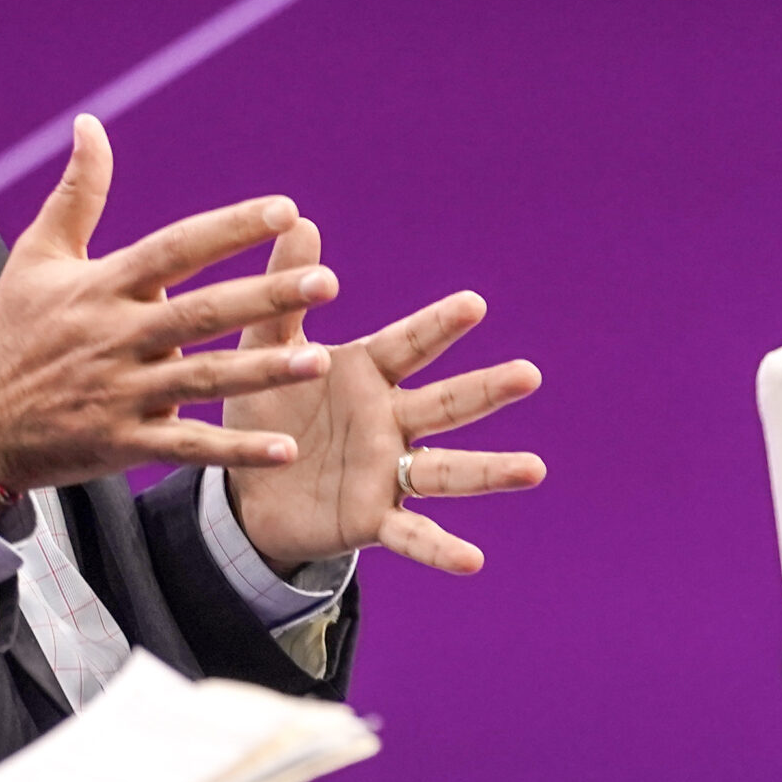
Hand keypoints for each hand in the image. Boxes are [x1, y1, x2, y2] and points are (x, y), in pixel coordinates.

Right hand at [0, 115, 332, 495]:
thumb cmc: (13, 329)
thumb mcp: (37, 254)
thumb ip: (78, 191)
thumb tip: (90, 123)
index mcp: (102, 286)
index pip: (175, 249)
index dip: (228, 229)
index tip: (284, 210)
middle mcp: (116, 336)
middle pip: (201, 313)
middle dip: (265, 297)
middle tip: (327, 284)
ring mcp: (120, 392)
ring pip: (202, 378)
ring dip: (262, 370)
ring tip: (320, 359)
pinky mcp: (122, 442)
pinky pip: (187, 447)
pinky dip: (235, 451)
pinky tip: (285, 449)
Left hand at [223, 216, 544, 573]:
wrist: (248, 488)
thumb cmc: (267, 407)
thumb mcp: (264, 350)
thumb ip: (284, 296)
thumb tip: (298, 221)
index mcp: (367, 374)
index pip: (408, 345)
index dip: (438, 326)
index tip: (473, 304)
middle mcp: (391, 420)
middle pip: (445, 403)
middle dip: (484, 390)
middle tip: (528, 375)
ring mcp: (388, 471)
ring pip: (446, 469)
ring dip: (489, 471)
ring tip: (533, 470)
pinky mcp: (373, 518)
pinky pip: (412, 535)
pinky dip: (441, 549)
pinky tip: (474, 561)